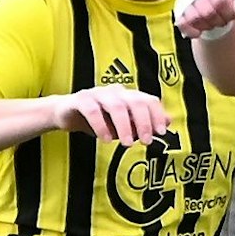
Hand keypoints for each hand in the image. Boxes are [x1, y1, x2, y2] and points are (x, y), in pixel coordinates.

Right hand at [51, 87, 169, 142]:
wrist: (65, 113)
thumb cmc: (98, 119)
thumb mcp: (124, 123)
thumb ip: (143, 122)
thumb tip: (169, 121)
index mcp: (128, 96)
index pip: (148, 100)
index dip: (157, 114)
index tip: (161, 132)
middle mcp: (115, 92)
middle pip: (134, 101)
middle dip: (143, 121)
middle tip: (146, 141)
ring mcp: (97, 94)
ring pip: (115, 105)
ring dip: (124, 126)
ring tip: (127, 144)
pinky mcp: (81, 100)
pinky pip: (92, 110)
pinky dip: (101, 125)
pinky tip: (105, 139)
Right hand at [175, 0, 234, 40]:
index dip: (228, 10)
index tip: (232, 12)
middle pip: (207, 11)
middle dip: (219, 19)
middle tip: (223, 19)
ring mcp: (187, 2)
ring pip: (194, 18)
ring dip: (207, 25)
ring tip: (213, 23)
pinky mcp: (181, 14)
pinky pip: (183, 24)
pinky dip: (193, 31)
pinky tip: (200, 32)